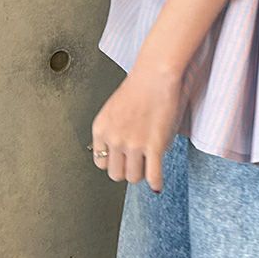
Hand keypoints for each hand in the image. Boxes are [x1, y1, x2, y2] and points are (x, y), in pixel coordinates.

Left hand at [90, 62, 183, 190]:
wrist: (157, 73)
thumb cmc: (141, 85)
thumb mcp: (115, 108)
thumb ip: (114, 130)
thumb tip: (120, 151)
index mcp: (101, 128)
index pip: (100, 162)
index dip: (113, 162)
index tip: (122, 161)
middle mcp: (114, 139)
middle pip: (116, 174)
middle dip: (127, 170)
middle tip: (137, 164)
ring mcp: (134, 144)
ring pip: (134, 177)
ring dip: (142, 173)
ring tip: (149, 166)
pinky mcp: (154, 146)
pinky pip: (153, 176)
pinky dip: (156, 183)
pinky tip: (158, 184)